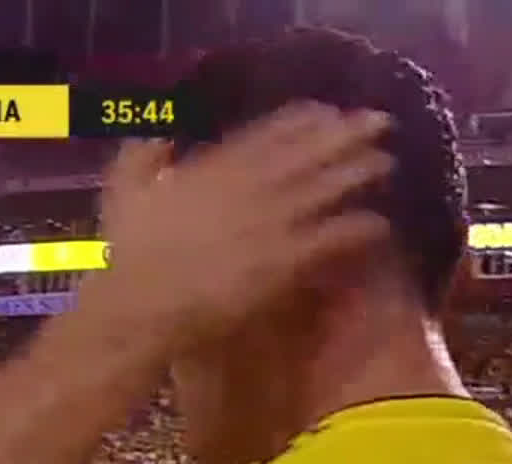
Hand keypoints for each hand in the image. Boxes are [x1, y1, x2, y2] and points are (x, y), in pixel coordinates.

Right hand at [79, 103, 394, 359]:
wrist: (141, 306)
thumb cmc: (128, 257)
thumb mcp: (124, 192)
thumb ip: (142, 157)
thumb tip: (153, 134)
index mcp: (212, 168)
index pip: (266, 135)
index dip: (301, 121)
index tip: (326, 110)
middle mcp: (248, 187)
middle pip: (306, 154)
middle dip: (344, 135)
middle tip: (379, 122)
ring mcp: (269, 223)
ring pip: (324, 189)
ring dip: (357, 173)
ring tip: (387, 162)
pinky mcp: (284, 262)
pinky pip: (330, 240)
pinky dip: (356, 230)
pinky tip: (380, 225)